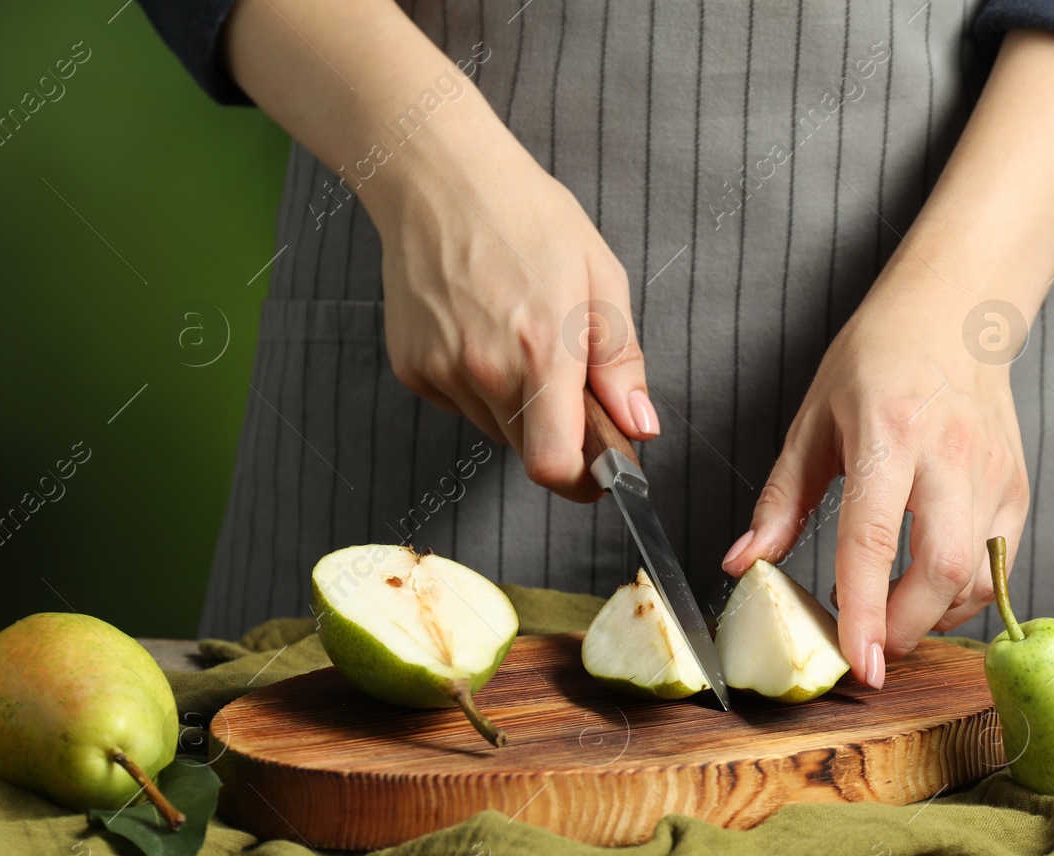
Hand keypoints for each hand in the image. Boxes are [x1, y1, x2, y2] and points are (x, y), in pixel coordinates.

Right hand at [370, 120, 655, 500]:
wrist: (437, 176)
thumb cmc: (526, 216)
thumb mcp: (600, 278)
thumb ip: (622, 362)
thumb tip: (639, 425)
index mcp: (541, 351)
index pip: (554, 466)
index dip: (583, 481)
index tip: (602, 469)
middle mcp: (485, 370)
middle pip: (530, 451)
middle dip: (559, 433)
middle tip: (567, 375)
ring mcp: (442, 372)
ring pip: (496, 429)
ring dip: (520, 407)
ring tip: (520, 336)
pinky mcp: (413, 369)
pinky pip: (462, 405)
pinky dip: (481, 387)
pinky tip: (483, 330)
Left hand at [720, 28, 1053, 687]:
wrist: (958, 312)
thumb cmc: (878, 359)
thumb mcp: (812, 420)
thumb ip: (781, 501)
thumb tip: (741, 565)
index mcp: (888, 434)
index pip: (874, 538)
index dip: (863, 609)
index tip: (855, 662)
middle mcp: (950, 457)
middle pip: (943, 571)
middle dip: (904, 628)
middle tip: (868, 651)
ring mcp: (994, 477)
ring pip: (977, 579)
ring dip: (932, 617)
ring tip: (890, 617)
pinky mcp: (1018, 492)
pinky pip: (995, 568)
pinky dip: (960, 596)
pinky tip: (925, 591)